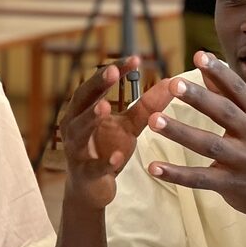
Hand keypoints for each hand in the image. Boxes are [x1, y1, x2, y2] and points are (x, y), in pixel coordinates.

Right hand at [57, 58, 175, 211]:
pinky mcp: (85, 174)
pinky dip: (105, 162)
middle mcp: (74, 125)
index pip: (96, 84)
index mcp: (83, 110)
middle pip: (82, 101)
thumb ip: (147, 106)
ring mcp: (76, 149)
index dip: (113, 71)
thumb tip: (171, 81)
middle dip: (96, 86)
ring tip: (105, 107)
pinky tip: (118, 157)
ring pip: (81, 130)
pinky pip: (94, 167)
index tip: (135, 59)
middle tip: (112, 72)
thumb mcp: (129, 125)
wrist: (91, 187)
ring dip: (91, 118)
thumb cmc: (107, 148)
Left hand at [144, 53, 245, 220]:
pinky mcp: (232, 184)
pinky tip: (154, 167)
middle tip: (173, 84)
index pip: (238, 90)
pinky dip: (176, 174)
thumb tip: (208, 65)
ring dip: (180, 131)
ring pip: (208, 144)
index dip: (220, 72)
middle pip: (224, 113)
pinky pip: (200, 179)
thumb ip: (230, 97)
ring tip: (154, 119)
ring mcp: (244, 162)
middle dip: (198, 98)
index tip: (199, 55)